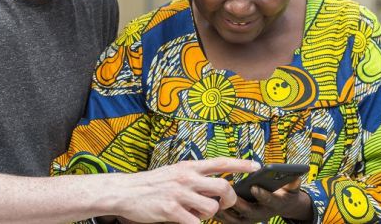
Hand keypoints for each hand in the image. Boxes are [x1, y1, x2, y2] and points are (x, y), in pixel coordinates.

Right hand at [110, 158, 260, 223]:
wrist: (125, 191)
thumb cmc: (150, 184)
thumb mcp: (174, 173)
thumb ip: (193, 178)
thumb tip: (213, 189)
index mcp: (188, 166)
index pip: (221, 162)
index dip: (241, 164)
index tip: (256, 165)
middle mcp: (186, 177)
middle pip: (223, 188)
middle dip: (229, 200)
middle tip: (224, 205)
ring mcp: (179, 193)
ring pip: (211, 208)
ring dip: (207, 215)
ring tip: (193, 213)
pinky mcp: (171, 210)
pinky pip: (195, 223)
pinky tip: (184, 220)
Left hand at [214, 181, 312, 223]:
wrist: (280, 206)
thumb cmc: (284, 193)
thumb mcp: (292, 187)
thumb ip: (293, 182)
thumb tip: (296, 175)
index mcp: (274, 205)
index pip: (269, 201)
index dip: (262, 194)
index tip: (255, 186)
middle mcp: (262, 214)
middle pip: (249, 211)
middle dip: (239, 203)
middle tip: (229, 193)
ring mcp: (251, 220)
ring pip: (236, 219)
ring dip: (225, 210)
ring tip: (216, 199)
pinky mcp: (241, 221)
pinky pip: (229, 220)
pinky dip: (220, 214)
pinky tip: (210, 204)